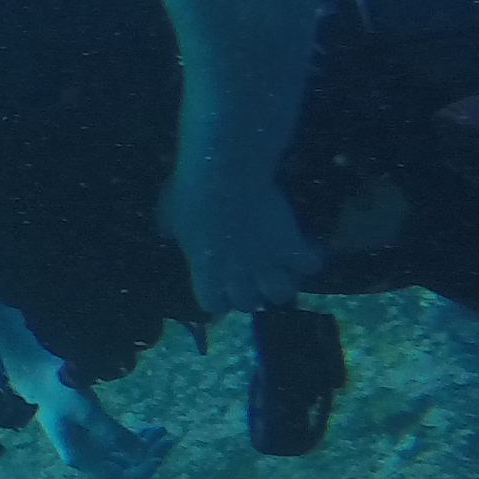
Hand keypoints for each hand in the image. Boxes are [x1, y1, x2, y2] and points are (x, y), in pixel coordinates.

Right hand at [37, 383, 174, 478]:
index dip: (140, 472)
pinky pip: (121, 446)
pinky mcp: (94, 437)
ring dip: (145, 448)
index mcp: (80, 458)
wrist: (40, 376)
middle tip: (168, 438)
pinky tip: (150, 428)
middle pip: (124, 470)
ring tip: (162, 430)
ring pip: (126, 458)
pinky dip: (136, 439)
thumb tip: (141, 452)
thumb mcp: (87, 410)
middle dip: (148, 457)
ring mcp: (90, 449)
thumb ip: (113, 432)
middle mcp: (86, 459)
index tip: (159, 456)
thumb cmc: (60, 391)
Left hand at [161, 173, 319, 317]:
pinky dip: (311, 259)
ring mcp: (266, 263)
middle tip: (255, 276)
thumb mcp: (171, 214)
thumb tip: (166, 233)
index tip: (222, 288)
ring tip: (283, 269)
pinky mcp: (291, 246)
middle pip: (249, 304)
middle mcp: (237, 274)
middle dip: (252, 293)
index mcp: (205, 270)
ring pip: (282, 294)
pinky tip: (307, 248)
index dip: (219, 298)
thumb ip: (172, 231)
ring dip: (283, 284)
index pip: (212, 304)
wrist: (226, 175)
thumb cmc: (191, 192)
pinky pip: (310, 265)